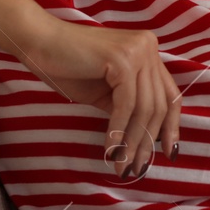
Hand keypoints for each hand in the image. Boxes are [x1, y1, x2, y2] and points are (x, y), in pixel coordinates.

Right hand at [23, 18, 181, 179]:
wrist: (37, 41)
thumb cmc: (67, 67)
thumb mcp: (106, 92)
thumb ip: (129, 107)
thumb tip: (148, 139)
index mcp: (148, 51)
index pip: (170, 94)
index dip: (172, 126)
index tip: (168, 152)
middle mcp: (149, 47)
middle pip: (159, 105)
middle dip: (147, 142)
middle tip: (136, 168)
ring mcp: (138, 50)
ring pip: (145, 108)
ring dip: (132, 142)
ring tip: (122, 166)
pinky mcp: (123, 59)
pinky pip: (126, 105)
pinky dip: (118, 131)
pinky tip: (111, 151)